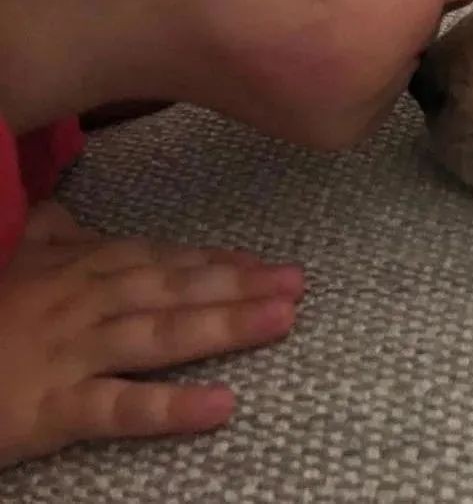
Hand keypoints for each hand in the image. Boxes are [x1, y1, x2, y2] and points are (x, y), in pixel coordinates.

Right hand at [0, 202, 303, 467]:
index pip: (169, 260)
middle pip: (180, 289)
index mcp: (88, 266)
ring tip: (282, 321)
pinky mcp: (54, 407)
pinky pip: (120, 406)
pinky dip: (172, 407)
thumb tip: (67, 210)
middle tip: (299, 284)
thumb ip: (53, 234)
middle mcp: (92, 301)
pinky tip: (221, 407)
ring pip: (164, 334)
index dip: (223, 263)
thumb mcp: (16, 258)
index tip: (270, 265)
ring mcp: (76, 351)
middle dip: (242, 285)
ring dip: (226, 326)